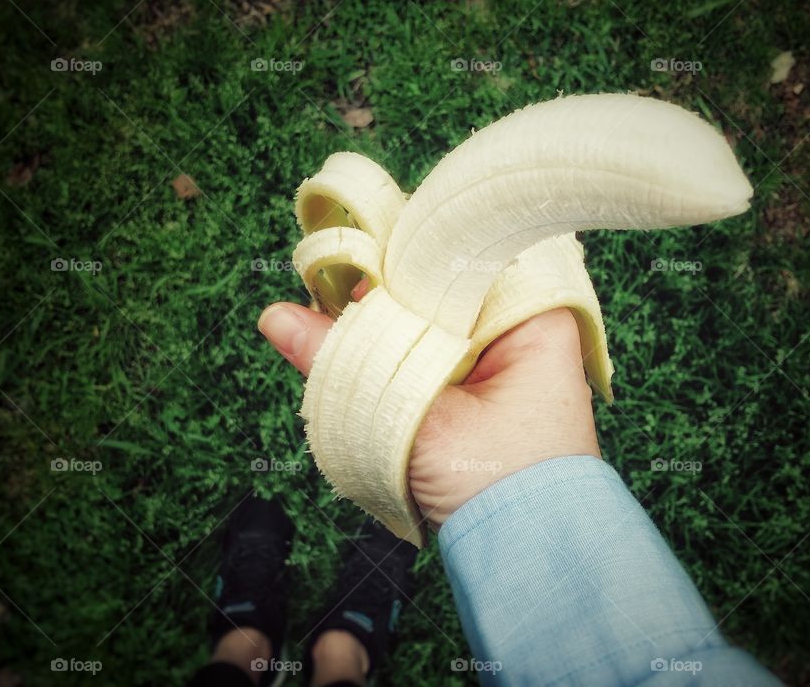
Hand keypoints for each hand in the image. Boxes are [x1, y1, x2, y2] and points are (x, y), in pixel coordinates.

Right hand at [258, 285, 599, 529]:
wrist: (529, 557)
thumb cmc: (495, 482)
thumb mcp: (414, 417)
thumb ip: (343, 361)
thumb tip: (276, 317)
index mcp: (533, 318)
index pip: (464, 257)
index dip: (403, 253)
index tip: (352, 253)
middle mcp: (526, 331)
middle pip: (444, 289)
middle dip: (388, 294)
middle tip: (332, 290)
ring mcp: (507, 363)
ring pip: (435, 324)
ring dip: (388, 328)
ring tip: (336, 319)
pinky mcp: (486, 393)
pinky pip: (437, 357)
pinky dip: (401, 358)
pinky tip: (363, 351)